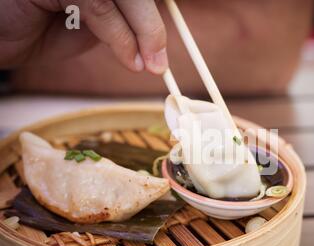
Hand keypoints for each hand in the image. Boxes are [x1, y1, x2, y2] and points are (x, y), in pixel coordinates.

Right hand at [0, 0, 167, 73]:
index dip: (153, 14)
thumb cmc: (39, 26)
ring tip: (149, 65)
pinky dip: (120, 37)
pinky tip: (129, 60)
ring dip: (143, 32)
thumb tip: (155, 37)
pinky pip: (101, 5)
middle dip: (152, 25)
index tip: (167, 44)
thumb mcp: (91, 26)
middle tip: (161, 64)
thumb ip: (121, 22)